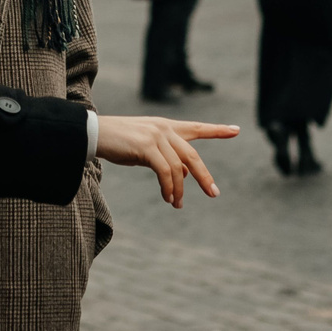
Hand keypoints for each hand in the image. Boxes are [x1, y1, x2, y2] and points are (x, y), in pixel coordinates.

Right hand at [94, 115, 238, 207]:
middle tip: (214, 193)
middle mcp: (165, 128)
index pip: (197, 127)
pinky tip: (167, 198)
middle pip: (193, 156)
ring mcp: (156, 136)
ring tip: (177, 204)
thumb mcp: (147, 149)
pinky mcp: (146, 147)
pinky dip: (168, 188)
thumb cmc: (119, 142)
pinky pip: (165, 172)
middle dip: (204, 177)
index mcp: (167, 126)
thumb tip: (183, 176)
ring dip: (179, 190)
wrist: (94, 133)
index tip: (237, 130)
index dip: (218, 130)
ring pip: (179, 168)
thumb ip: (167, 157)